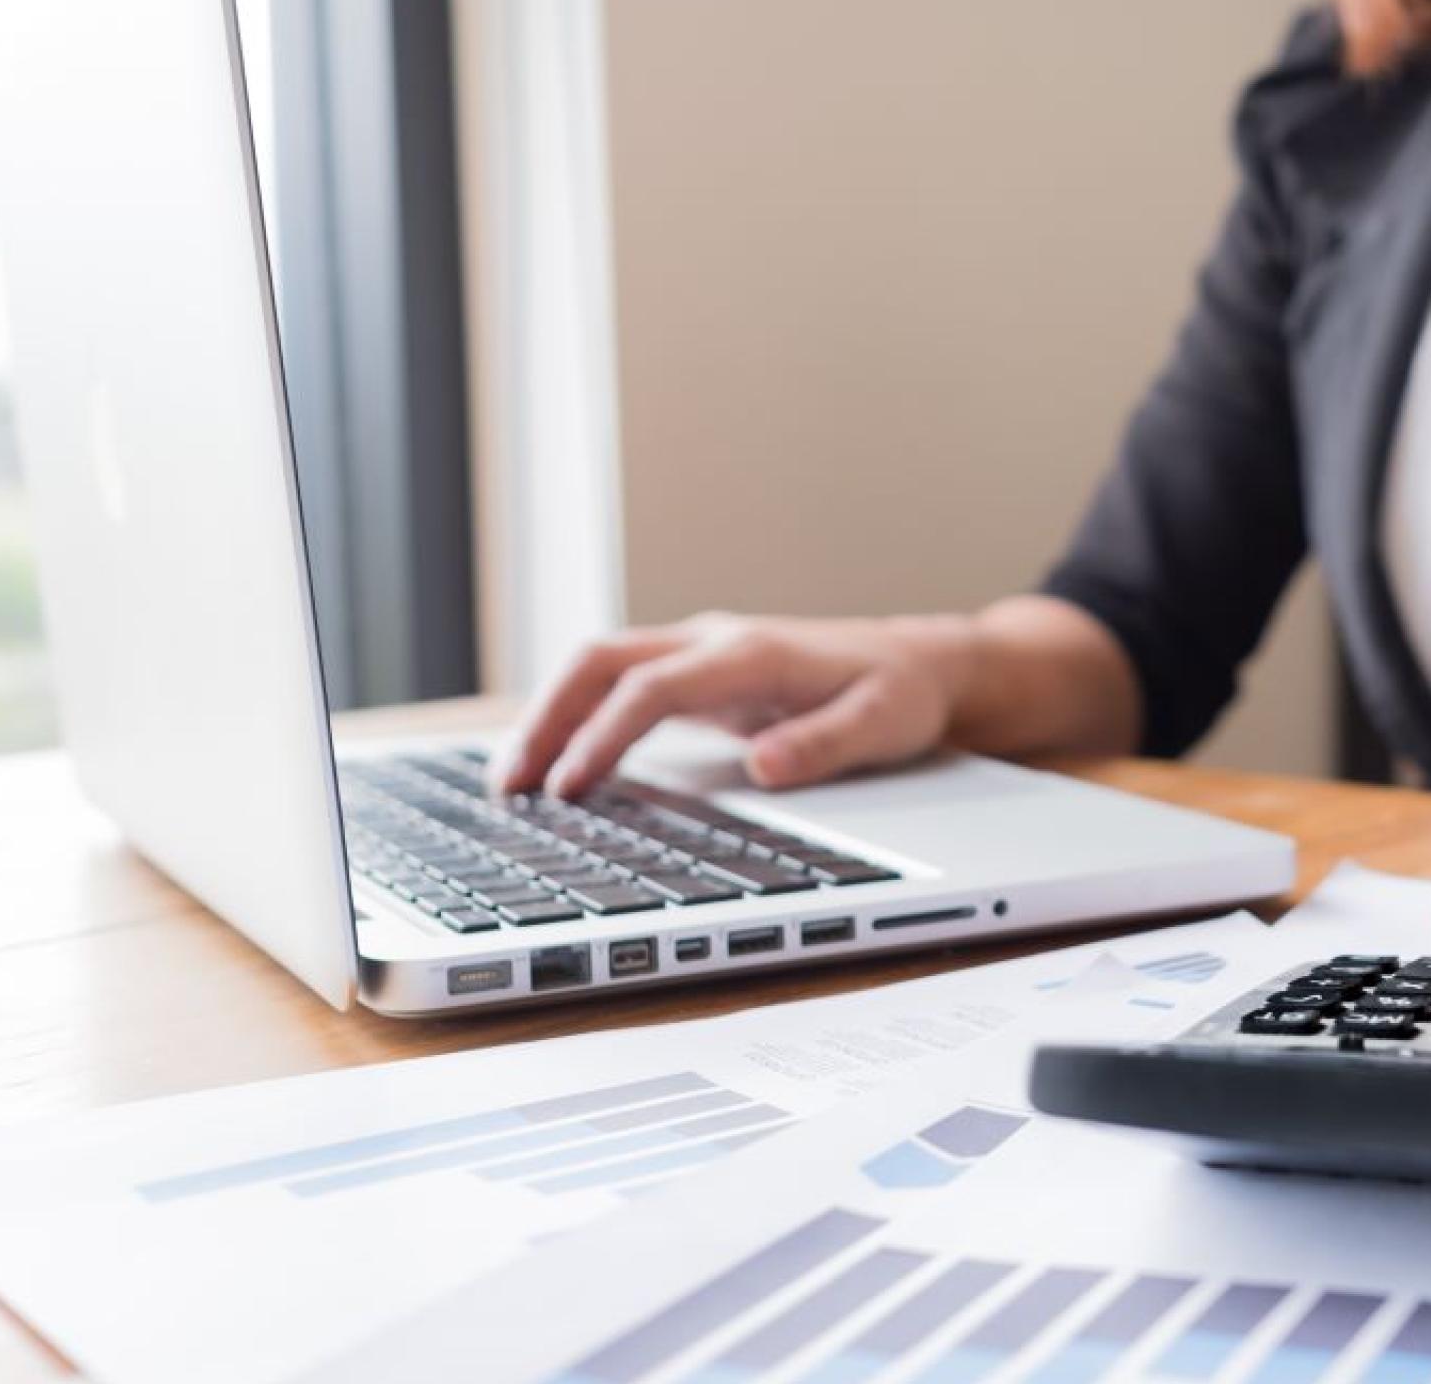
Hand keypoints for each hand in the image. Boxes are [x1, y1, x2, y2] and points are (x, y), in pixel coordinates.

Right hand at [490, 611, 976, 797]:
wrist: (922, 663)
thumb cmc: (901, 694)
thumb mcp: (880, 725)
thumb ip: (823, 745)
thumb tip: (765, 768)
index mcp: (750, 654)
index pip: (650, 689)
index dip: (602, 737)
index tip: (570, 788)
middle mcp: (713, 643)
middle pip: (600, 663)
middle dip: (545, 719)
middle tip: (508, 786)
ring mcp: (701, 655)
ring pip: (600, 668)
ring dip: (550, 716)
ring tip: (512, 782)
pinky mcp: (700, 675)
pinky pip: (620, 687)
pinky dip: (578, 718)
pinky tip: (558, 764)